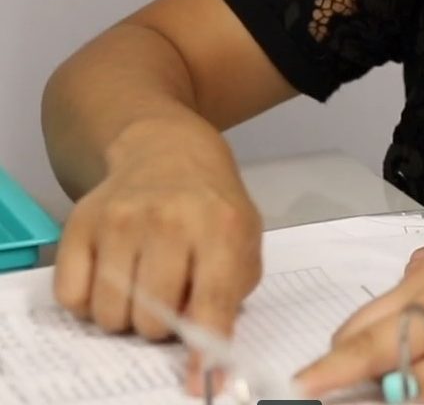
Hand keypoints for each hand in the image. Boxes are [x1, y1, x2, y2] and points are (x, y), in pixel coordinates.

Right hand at [52, 117, 260, 392]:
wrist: (167, 152)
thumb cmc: (211, 206)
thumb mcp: (243, 241)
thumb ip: (231, 294)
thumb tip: (209, 351)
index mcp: (220, 226)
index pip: (211, 302)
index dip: (204, 350)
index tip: (201, 381)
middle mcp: (169, 221)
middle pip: (151, 318)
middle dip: (161, 326)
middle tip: (168, 301)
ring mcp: (120, 220)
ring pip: (108, 313)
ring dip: (124, 316)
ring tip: (141, 286)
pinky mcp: (80, 223)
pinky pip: (71, 296)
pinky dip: (88, 301)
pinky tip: (111, 276)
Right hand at [297, 236, 423, 400]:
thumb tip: (379, 391)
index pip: (365, 347)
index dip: (328, 376)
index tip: (297, 393)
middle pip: (370, 321)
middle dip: (347, 358)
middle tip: (339, 392)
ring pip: (393, 300)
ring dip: (379, 333)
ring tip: (379, 369)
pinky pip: (423, 276)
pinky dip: (411, 303)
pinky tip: (423, 320)